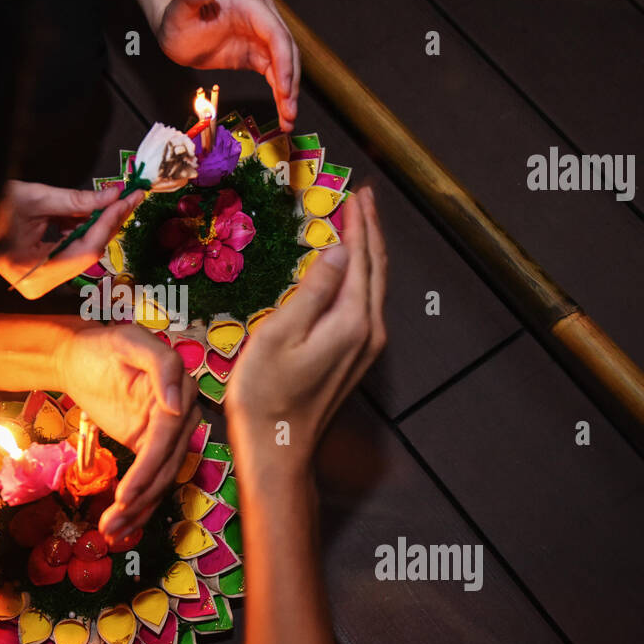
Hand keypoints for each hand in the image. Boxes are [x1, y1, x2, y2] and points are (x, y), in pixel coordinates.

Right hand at [0, 180, 143, 298]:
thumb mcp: (37, 199)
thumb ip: (78, 200)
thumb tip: (113, 196)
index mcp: (33, 271)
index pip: (86, 251)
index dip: (109, 224)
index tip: (126, 201)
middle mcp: (38, 284)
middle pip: (87, 254)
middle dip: (108, 224)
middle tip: (128, 198)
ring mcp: (39, 281)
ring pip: (82, 253)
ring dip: (96, 226)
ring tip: (109, 200)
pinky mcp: (41, 274)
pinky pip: (70, 253)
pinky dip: (80, 231)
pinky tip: (88, 212)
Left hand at [56, 324, 199, 538]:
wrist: (80, 356)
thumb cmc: (103, 344)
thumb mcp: (130, 341)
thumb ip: (161, 364)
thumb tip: (179, 404)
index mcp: (181, 390)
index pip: (168, 438)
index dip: (149, 469)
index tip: (127, 494)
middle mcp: (180, 416)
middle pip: (166, 467)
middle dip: (140, 499)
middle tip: (112, 522)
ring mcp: (166, 435)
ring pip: (159, 481)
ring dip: (137, 511)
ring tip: (110, 532)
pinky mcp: (150, 447)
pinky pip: (148, 480)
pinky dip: (136, 506)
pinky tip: (120, 528)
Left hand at [156, 0, 300, 131]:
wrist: (177, 32)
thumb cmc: (178, 17)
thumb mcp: (180, 7)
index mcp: (251, 5)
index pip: (276, 34)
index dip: (284, 62)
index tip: (284, 89)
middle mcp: (264, 18)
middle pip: (287, 52)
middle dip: (291, 83)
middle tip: (290, 112)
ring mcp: (263, 37)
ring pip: (285, 66)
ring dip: (289, 94)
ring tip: (289, 121)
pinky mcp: (259, 55)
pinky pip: (276, 75)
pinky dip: (281, 94)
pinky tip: (283, 113)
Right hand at [225, 187, 386, 464]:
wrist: (278, 451)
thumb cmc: (267, 396)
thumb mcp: (280, 334)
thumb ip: (313, 290)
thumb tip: (338, 251)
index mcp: (353, 321)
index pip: (362, 258)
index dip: (360, 223)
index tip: (357, 193)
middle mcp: (368, 333)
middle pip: (375, 271)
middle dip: (370, 232)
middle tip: (362, 199)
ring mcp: (364, 349)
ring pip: (374, 288)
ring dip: (366, 253)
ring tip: (357, 225)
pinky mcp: (353, 360)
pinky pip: (365, 305)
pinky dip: (360, 278)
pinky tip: (347, 272)